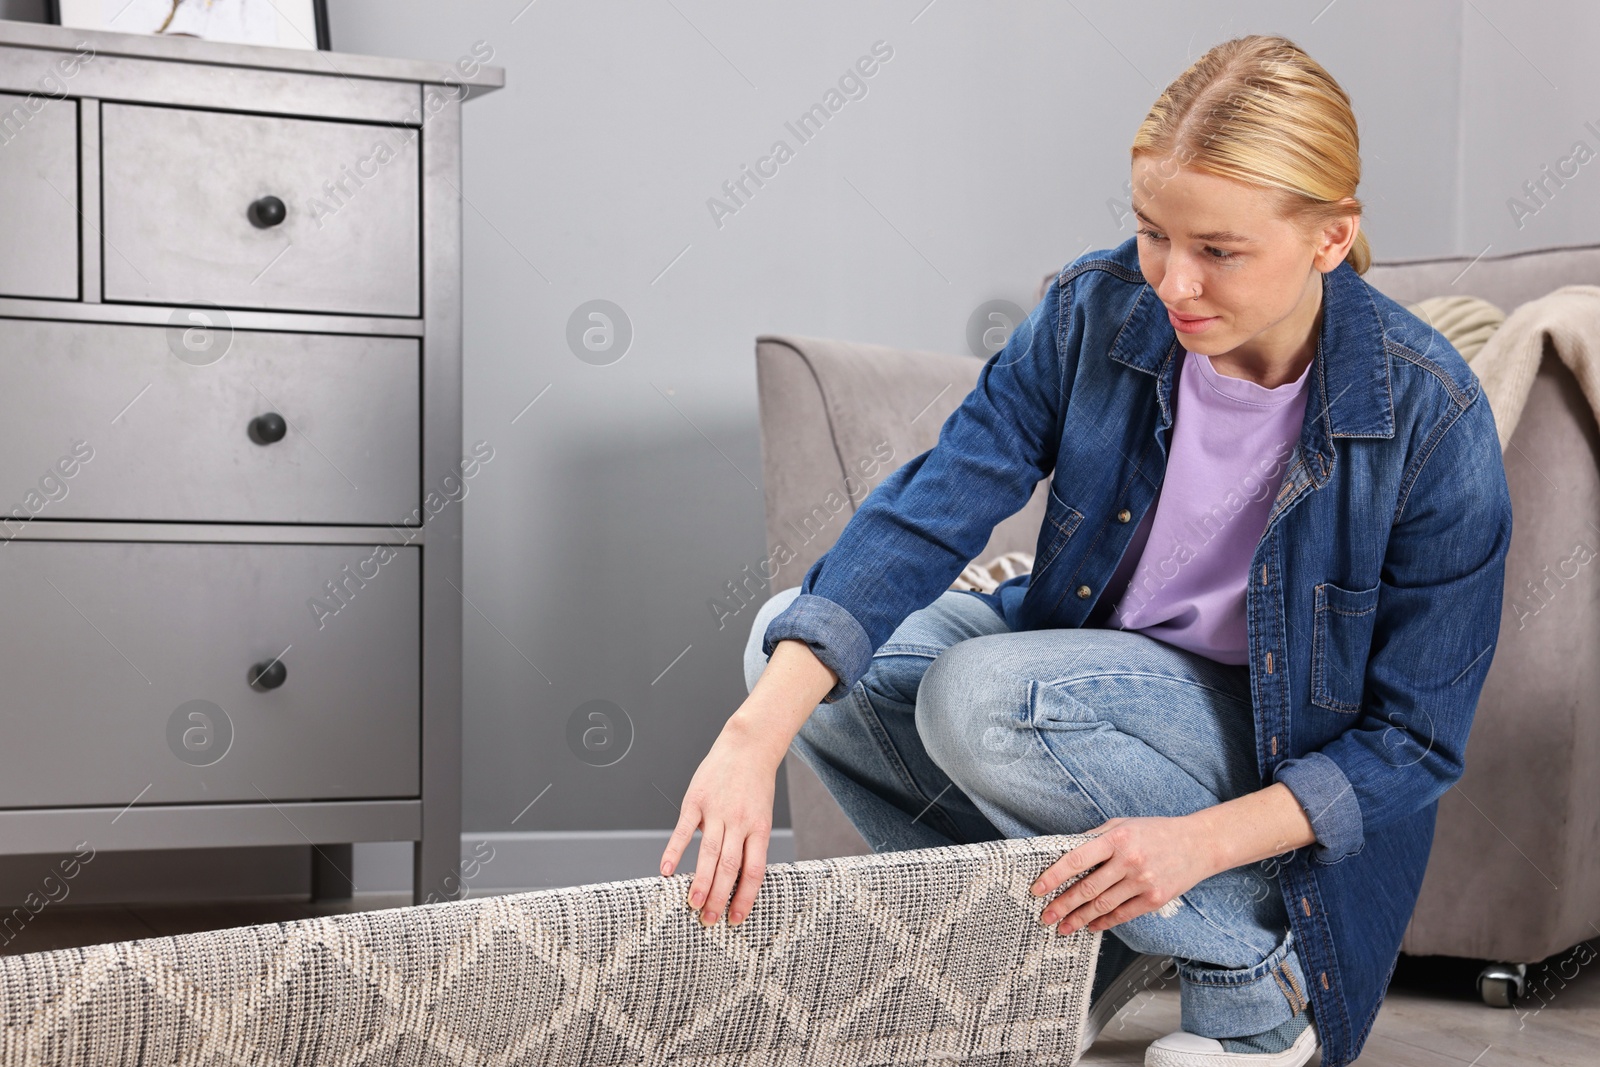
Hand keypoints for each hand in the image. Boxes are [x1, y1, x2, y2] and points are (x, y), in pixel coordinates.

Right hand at [659, 719, 779, 928]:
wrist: (748, 745)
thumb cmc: (755, 785)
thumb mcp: (760, 815)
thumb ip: (747, 844)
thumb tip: (731, 878)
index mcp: (760, 828)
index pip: (754, 871)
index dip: (745, 897)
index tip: (736, 920)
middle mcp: (739, 822)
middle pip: (730, 866)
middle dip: (720, 896)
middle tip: (710, 920)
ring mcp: (717, 810)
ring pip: (709, 852)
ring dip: (701, 880)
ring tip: (693, 904)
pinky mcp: (697, 799)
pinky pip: (684, 829)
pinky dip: (675, 850)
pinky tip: (667, 870)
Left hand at [1029, 816, 1218, 934]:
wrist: (1198, 844)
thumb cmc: (1156, 832)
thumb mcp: (1122, 824)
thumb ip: (1095, 838)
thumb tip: (1064, 852)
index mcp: (1117, 838)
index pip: (1076, 859)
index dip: (1053, 876)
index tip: (1037, 889)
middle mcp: (1129, 860)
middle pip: (1087, 888)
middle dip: (1062, 905)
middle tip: (1045, 916)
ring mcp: (1143, 881)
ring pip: (1102, 905)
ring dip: (1079, 918)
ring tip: (1064, 926)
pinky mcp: (1154, 898)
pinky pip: (1123, 914)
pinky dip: (1104, 922)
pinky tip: (1091, 926)